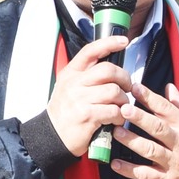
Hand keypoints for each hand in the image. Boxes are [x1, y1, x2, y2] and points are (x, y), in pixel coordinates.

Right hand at [44, 35, 132, 155]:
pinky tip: (115, 120)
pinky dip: (120, 116)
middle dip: (124, 79)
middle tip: (126, 88)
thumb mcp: (69, 88)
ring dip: (123, 101)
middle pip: (109, 70)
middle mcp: (74, 84)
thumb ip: (86, 76)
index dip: (109, 43)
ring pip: (114, 91)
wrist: (51, 136)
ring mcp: (80, 100)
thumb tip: (112, 69)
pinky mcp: (87, 116)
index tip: (124, 41)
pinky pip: (114, 111)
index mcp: (71, 74)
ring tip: (119, 108)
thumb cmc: (65, 112)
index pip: (90, 51)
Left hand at [111, 82, 178, 178]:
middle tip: (123, 109)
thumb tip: (169, 87)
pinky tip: (115, 164)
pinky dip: (130, 170)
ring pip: (151, 150)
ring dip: (133, 142)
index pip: (167, 109)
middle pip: (158, 128)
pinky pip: (146, 174)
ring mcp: (174, 162)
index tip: (135, 88)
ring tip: (116, 133)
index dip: (150, 98)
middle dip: (140, 118)